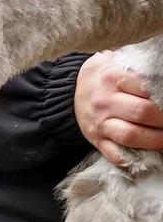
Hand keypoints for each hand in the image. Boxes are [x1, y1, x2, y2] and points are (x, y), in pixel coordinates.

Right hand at [74, 51, 162, 165]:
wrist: (68, 91)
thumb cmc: (104, 76)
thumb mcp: (118, 63)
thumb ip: (141, 71)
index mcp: (113, 78)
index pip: (147, 89)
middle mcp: (104, 101)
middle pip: (142, 113)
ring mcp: (99, 123)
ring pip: (130, 136)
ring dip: (155, 141)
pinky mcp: (96, 140)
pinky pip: (115, 154)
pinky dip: (133, 159)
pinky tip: (147, 155)